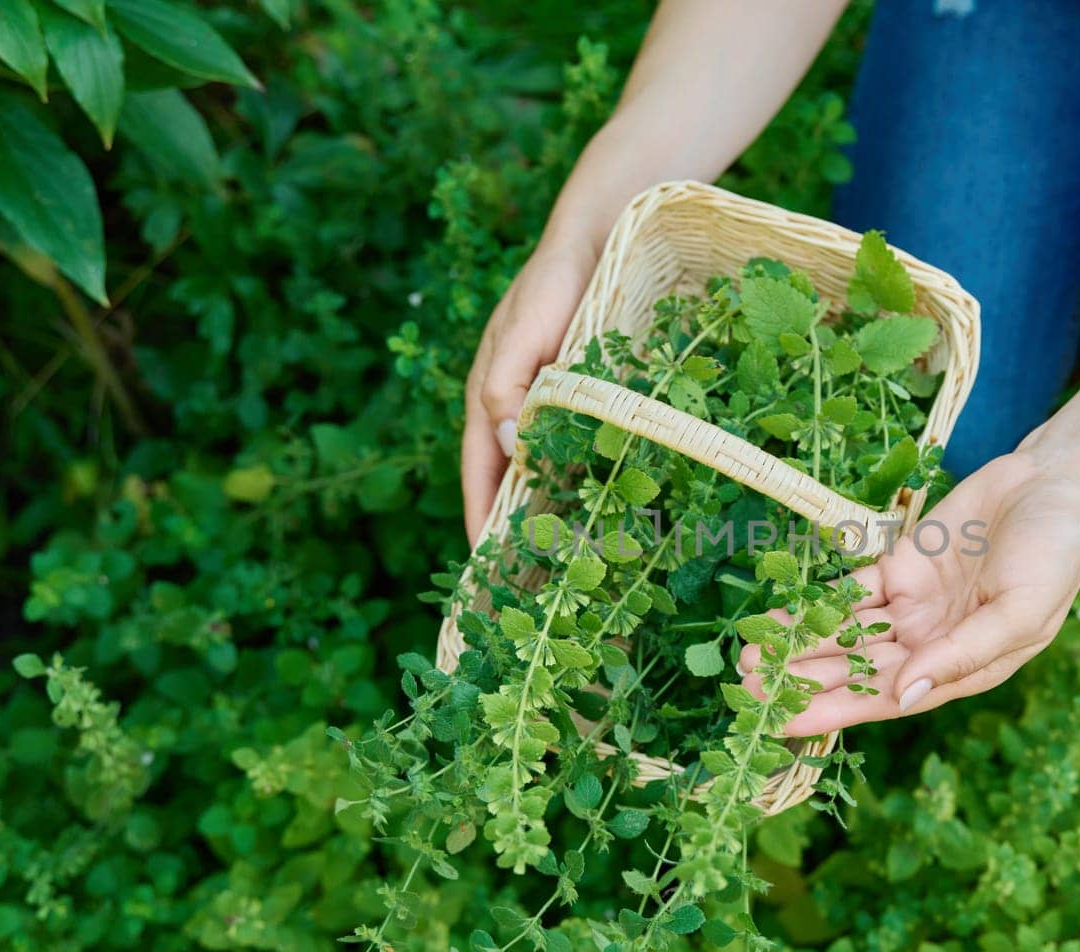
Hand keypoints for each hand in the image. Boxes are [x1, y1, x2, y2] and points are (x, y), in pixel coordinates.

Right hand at [461, 243, 597, 541]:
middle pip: (508, 480)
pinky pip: (574, 452)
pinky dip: (575, 483)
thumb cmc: (554, 283)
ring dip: (546, 512)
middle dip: (512, 528)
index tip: (484, 567)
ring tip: (561, 563)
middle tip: (525, 584)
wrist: (599, 240)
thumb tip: (507, 444)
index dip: (481, 517)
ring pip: (541, 470)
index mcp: (490, 396)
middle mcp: (515, 407)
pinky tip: (598, 510)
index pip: (480, 472)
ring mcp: (548, 404)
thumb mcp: (522, 332)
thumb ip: (509, 385)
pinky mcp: (581, 399)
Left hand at [736, 450, 1079, 735]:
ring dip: (799, 646)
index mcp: (960, 666)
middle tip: (744, 691)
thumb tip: (906, 694)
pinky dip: (814, 604)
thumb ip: (962, 654)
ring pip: (845, 634)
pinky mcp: (900, 566)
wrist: (1053, 483)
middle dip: (803, 681)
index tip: (785, 722)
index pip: (887, 699)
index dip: (836, 712)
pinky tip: (776, 615)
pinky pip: (850, 591)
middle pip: (855, 671)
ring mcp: (912, 605)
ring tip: (747, 657)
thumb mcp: (1019, 611)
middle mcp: (929, 644)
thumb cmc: (1055, 553)